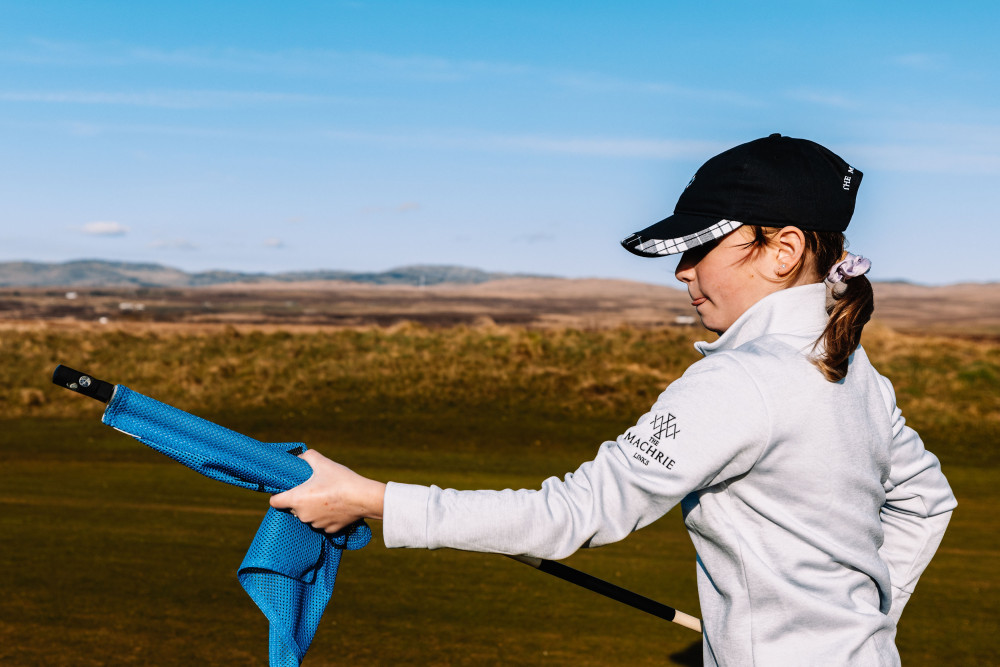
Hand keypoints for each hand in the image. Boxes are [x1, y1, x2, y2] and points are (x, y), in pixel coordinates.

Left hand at [270, 449, 385, 533]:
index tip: (286, 489)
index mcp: (297, 499)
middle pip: (293, 508)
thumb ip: (307, 457)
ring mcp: (316, 524)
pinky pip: (322, 522)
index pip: (275, 502)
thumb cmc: (341, 480)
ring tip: (326, 496)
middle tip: (312, 487)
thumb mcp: (322, 462)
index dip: (278, 494)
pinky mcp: (329, 530)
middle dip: (299, 499)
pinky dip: (326, 515)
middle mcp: (303, 515)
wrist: (363, 498)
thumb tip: (300, 457)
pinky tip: (336, 506)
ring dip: (313, 507)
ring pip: (308, 515)